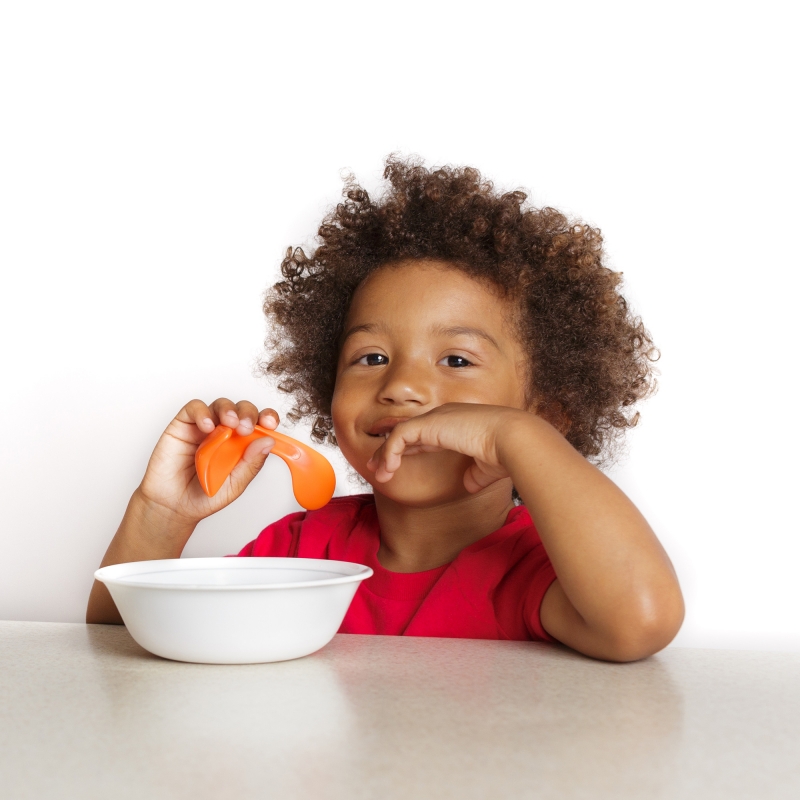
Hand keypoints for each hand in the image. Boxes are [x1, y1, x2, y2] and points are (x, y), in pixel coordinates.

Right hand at [138, 398, 279, 522]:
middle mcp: (226, 433)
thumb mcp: (235, 484)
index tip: (271, 424)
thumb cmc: (204, 496)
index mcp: (243, 444)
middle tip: (246, 428)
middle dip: (248, 413)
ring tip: (230, 423)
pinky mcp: (183, 426)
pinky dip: (202, 413)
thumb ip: (251, 464)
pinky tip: (207, 427)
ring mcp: (205, 428)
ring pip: (221, 405)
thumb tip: (268, 441)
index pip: (260, 423)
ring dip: (228, 410)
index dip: (267, 417)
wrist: (173, 506)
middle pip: (242, 410)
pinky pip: (194, 408)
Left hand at [366, 403, 521, 492]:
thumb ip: (474, 474)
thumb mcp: (486, 468)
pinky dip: (389, 453)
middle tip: (377, 468)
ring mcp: (436, 417)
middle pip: (409, 431)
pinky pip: (398, 437)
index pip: (427, 433)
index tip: (397, 465)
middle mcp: (446, 416)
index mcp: (459, 423)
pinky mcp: (429, 424)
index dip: (410, 449)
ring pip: (399, 433)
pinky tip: (388, 469)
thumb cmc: (507, 453)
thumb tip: (468, 483)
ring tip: (378, 473)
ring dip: (385, 454)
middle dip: (390, 449)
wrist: (513, 439)